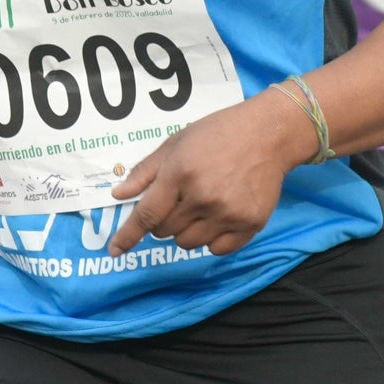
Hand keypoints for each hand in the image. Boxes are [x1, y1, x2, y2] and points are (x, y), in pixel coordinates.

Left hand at [107, 93, 299, 257]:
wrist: (268, 134)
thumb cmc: (218, 133)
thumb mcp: (177, 142)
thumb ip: (146, 171)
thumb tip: (118, 195)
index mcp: (180, 173)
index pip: (147, 215)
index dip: (127, 235)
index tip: (114, 251)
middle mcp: (202, 197)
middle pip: (165, 232)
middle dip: (164, 220)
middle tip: (180, 199)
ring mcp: (227, 213)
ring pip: (188, 243)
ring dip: (186, 231)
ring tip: (201, 205)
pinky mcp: (249, 224)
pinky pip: (217, 249)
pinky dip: (211, 239)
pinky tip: (219, 217)